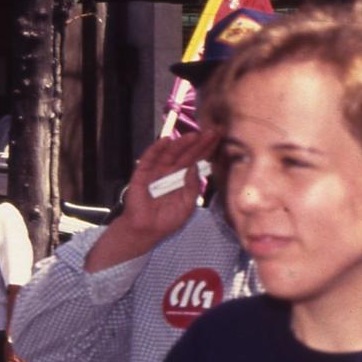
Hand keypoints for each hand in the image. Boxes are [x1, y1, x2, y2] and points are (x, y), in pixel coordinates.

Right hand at [115, 128, 219, 246]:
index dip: (208, 148)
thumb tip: (196, 166)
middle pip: (187, 154)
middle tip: (213, 130)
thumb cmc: (168, 220)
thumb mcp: (187, 204)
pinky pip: (149, 159)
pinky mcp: (142, 174)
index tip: (220, 137)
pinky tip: (166, 140)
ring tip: (194, 135)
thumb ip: (192, 186)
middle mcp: (171, 171)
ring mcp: (157, 171)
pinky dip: (156, 149)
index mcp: (184, 178)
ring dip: (181, 143)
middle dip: (199, 142)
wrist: (146, 232)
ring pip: (170, 153)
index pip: (198, 159)